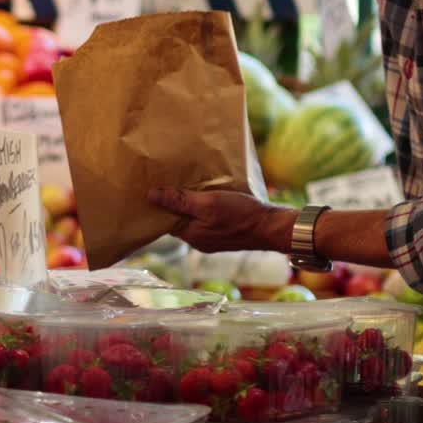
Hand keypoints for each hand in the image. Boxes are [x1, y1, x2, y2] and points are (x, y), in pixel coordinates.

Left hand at [147, 187, 296, 253]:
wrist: (272, 227)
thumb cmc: (240, 215)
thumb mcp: (207, 203)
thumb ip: (179, 201)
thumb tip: (151, 195)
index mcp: (191, 235)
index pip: (165, 221)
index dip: (159, 205)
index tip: (151, 188)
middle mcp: (199, 240)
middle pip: (179, 220)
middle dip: (174, 204)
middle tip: (167, 182)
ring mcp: (212, 238)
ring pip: (194, 219)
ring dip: (190, 205)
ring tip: (187, 185)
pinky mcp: (225, 233)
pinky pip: (208, 220)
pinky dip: (204, 209)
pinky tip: (208, 195)